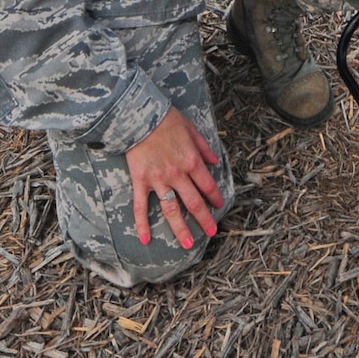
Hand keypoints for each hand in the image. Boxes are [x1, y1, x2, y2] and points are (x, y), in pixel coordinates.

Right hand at [124, 107, 223, 248]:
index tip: (219, 207)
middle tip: (212, 232)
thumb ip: (204, 147)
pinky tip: (145, 239)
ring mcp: (158, 180)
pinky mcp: (140, 181)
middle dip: (204, 219)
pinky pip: (141, 206)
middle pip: (193, 202)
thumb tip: (215, 161)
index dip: (215, 197)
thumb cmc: (165, 119)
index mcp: (191, 161)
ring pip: (171, 209)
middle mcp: (177, 174)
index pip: (207, 185)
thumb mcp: (191, 128)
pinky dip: (142, 223)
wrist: (139, 115)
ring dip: (180, 228)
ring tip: (188, 244)